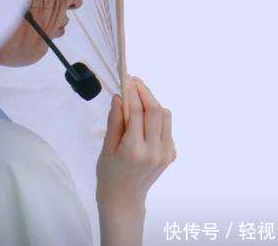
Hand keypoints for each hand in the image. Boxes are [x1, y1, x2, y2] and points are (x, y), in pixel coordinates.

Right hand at [96, 75, 176, 212]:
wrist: (124, 199)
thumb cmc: (109, 173)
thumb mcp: (106, 147)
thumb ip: (115, 121)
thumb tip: (119, 97)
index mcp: (133, 150)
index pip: (136, 112)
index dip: (132, 92)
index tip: (126, 79)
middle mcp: (154, 151)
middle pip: (155, 111)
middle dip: (145, 92)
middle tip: (133, 81)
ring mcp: (166, 153)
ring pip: (165, 116)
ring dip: (153, 102)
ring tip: (139, 96)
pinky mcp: (172, 154)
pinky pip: (167, 127)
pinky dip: (157, 116)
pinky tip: (144, 117)